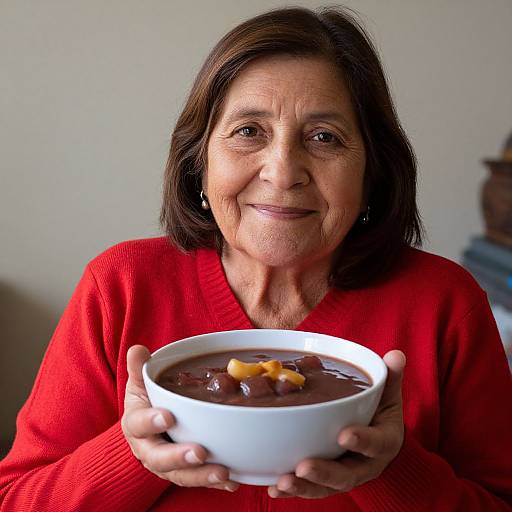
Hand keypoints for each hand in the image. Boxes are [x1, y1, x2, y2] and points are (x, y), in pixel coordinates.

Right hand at [121, 345, 238, 491]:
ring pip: (180, 475)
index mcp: (136, 424)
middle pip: (159, 458)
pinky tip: (233, 480)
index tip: (168, 417)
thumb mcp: (140, 383)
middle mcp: (148, 449)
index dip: (151, 422)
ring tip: (222, 472)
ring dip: (201, 475)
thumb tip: (137, 350)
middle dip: (179, 457)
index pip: (138, 424)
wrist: (148, 425)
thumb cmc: (147, 400)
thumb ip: (139, 368)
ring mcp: (166, 465)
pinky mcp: (184, 473)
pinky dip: (215, 482)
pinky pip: (199, 480)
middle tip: (200, 452)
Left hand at [268, 350, 405, 498]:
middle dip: (324, 473)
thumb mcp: (389, 393)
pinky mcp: (327, 482)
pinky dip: (292, 491)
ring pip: (326, 487)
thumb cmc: (381, 410)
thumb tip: (395, 354)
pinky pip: (311, 489)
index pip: (376, 443)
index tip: (344, 435)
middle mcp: (365, 465)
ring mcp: (345, 475)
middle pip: (347, 475)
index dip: (362, 441)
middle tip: (303, 467)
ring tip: (282, 482)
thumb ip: (390, 376)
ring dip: (304, 487)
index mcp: (384, 441)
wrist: (378, 436)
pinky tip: (273, 489)